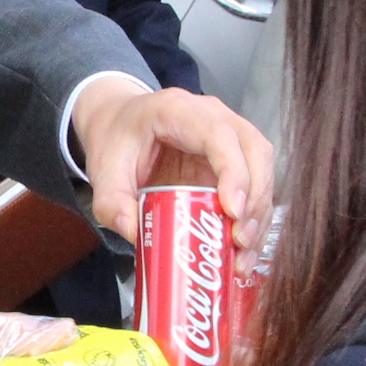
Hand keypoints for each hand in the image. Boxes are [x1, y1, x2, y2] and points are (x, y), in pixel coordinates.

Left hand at [70, 77, 277, 260]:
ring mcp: (230, 135)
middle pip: (254, 151)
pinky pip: (257, 184)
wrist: (120, 120)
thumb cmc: (116, 139)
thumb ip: (110, 202)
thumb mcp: (103, 168)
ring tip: (243, 254)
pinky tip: (244, 250)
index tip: (232, 212)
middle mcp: (214, 117)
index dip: (233, 172)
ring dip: (259, 214)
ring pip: (262, 169)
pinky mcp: (235, 158)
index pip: (220, 135)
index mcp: (179, 111)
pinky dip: (255, 218)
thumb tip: (134, 233)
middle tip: (240, 240)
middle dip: (254, 199)